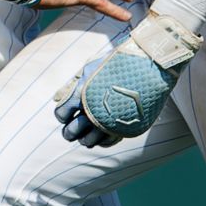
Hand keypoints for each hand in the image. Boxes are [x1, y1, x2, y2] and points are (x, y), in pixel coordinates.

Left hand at [54, 12, 198, 146]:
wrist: (149, 63)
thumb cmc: (117, 62)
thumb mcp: (90, 68)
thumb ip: (72, 85)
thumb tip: (56, 99)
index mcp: (82, 93)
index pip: (61, 114)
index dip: (62, 116)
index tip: (67, 114)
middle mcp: (94, 109)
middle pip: (71, 131)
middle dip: (69, 132)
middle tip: (73, 129)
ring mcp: (110, 120)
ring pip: (88, 141)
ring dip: (84, 139)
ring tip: (87, 133)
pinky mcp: (126, 126)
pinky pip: (107, 143)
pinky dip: (101, 141)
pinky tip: (102, 135)